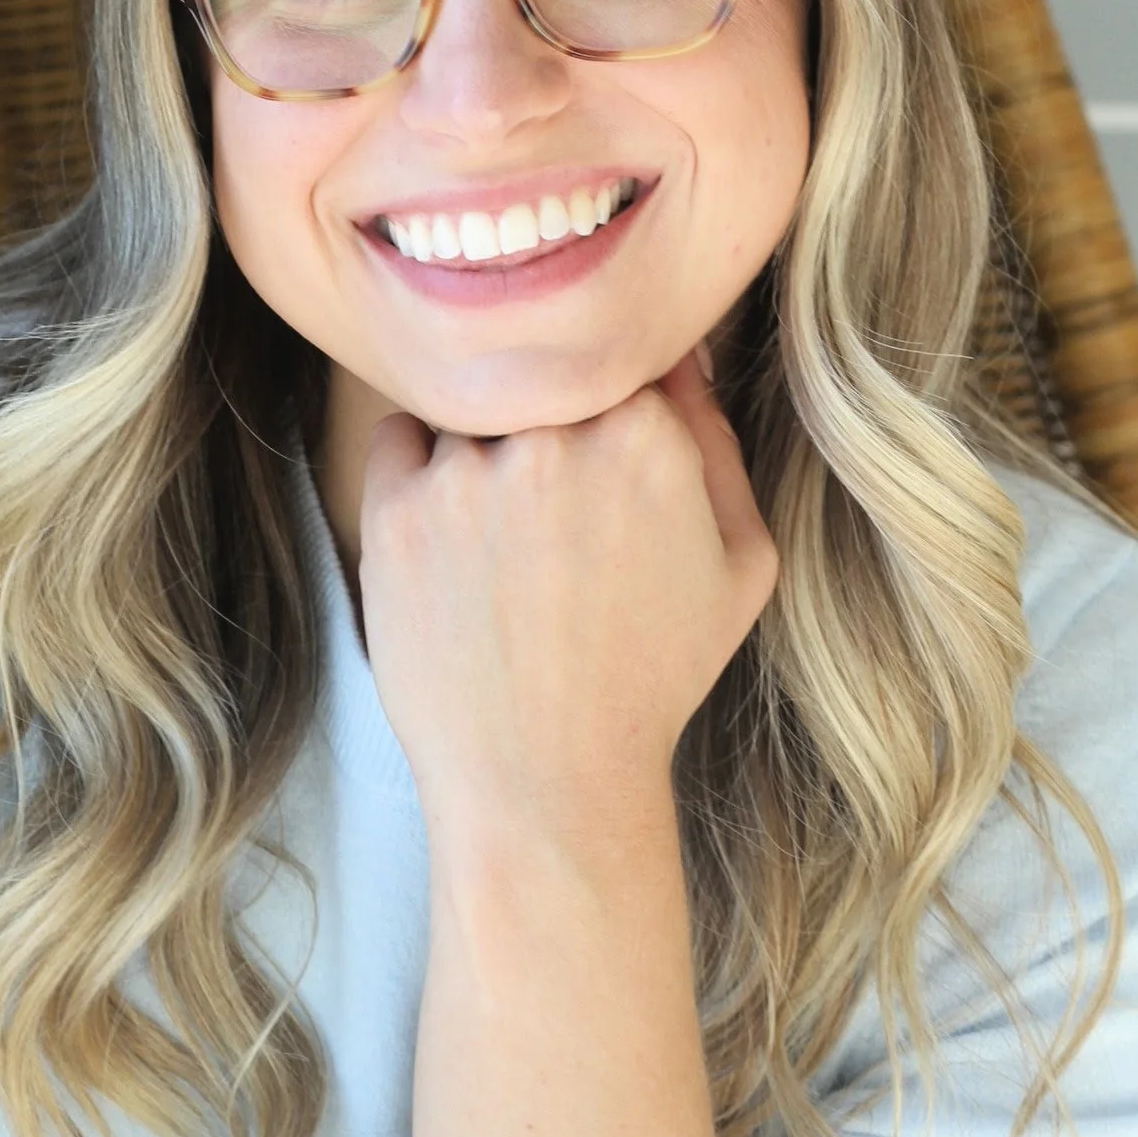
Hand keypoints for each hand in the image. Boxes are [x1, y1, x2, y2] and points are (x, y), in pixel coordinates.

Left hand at [356, 355, 776, 862]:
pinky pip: (399, 437)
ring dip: (484, 453)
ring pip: (472, 408)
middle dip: (546, 429)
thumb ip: (718, 444)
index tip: (601, 470)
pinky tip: (451, 537)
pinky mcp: (397, 510)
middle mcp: (552, 436)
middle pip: (539, 377)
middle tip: (551, 517)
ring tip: (502, 545)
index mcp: (646, 435)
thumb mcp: (741, 565)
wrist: (547, 779)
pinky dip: (419, 470)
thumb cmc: (652, 678)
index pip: (616, 361)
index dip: (609, 411)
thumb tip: (679, 358)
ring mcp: (467, 471)